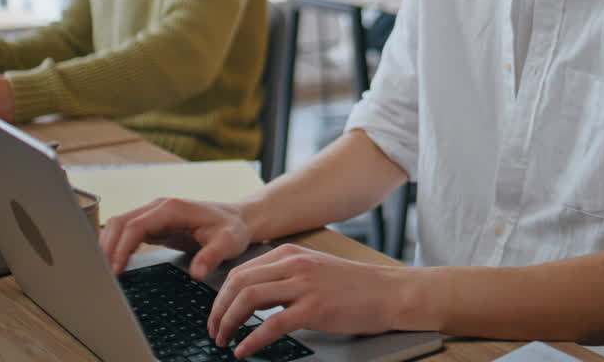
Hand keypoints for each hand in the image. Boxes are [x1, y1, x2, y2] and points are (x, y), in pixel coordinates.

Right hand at [100, 198, 253, 278]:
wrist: (238, 219)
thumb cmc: (232, 228)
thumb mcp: (228, 242)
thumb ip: (212, 256)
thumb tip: (197, 272)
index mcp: (172, 208)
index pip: (136, 225)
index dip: (122, 247)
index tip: (116, 270)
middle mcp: (159, 207)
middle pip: (120, 222)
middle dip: (107, 247)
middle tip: (103, 276)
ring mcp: (154, 214)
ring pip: (118, 225)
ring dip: (107, 246)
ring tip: (104, 272)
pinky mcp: (153, 224)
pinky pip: (126, 232)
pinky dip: (116, 245)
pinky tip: (114, 264)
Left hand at [208, 246, 407, 356]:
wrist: (389, 291)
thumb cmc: (355, 286)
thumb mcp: (314, 270)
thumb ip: (285, 278)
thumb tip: (255, 300)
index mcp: (290, 253)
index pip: (241, 271)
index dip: (221, 296)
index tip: (216, 315)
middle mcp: (293, 263)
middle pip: (238, 282)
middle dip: (218, 310)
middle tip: (214, 331)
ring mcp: (304, 284)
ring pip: (249, 298)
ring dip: (229, 322)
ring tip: (224, 341)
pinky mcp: (314, 307)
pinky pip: (272, 323)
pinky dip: (252, 339)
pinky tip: (244, 350)